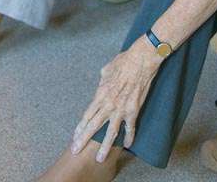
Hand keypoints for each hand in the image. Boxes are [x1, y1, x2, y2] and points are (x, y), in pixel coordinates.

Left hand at [70, 38, 161, 162]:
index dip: (81, 126)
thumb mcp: (107, 69)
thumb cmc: (124, 61)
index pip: (87, 114)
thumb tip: (102, 83)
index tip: (75, 135)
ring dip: (104, 146)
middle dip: (84, 139)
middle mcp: (108, 103)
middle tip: (76, 149)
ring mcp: (121, 108)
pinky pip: (130, 127)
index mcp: (100, 93)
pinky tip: (126, 145)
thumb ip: (103, 80)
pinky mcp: (134, 110)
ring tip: (100, 157)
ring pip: (110, 131)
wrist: (140, 59)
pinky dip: (129, 137)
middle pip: (93, 125)